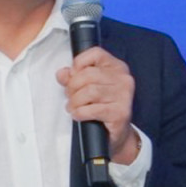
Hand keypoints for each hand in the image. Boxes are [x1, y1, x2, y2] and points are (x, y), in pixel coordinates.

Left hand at [55, 48, 140, 163]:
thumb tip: (62, 73)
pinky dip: (80, 113)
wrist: (117, 133)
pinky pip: (92, 109)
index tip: (73, 76)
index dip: (78, 63)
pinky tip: (79, 115)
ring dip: (75, 102)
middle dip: (72, 87)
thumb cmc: (102, 107)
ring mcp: (124, 96)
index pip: (95, 53)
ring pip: (89, 92)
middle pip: (88, 74)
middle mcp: (123, 79)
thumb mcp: (87, 88)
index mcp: (117, 67)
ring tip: (73, 107)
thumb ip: (73, 77)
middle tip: (70, 97)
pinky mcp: (120, 113)